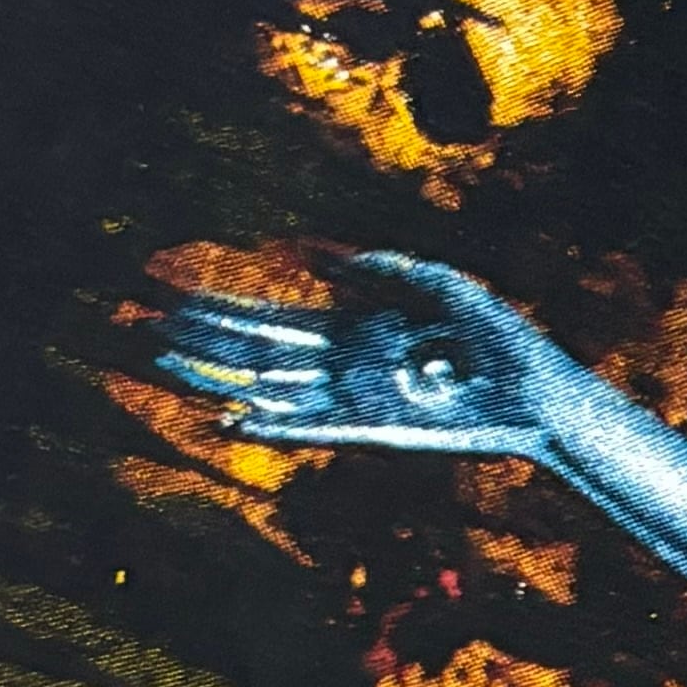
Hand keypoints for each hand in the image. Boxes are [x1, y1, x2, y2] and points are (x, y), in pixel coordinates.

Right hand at [156, 252, 552, 458]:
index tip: (178, 298)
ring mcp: (356, 400)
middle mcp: (347, 368)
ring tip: (168, 367)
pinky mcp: (375, 431)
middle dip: (203, 340)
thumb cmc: (504, 339)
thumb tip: (337, 255)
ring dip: (219, 379)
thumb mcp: (449, 285)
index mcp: (358, 331)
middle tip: (148, 329)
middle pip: (258, 353)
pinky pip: (313, 428)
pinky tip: (232, 417)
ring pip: (272, 390)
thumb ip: (393, 269)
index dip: (225, 310)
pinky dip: (273, 424)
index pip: (275, 320)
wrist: (539, 393)